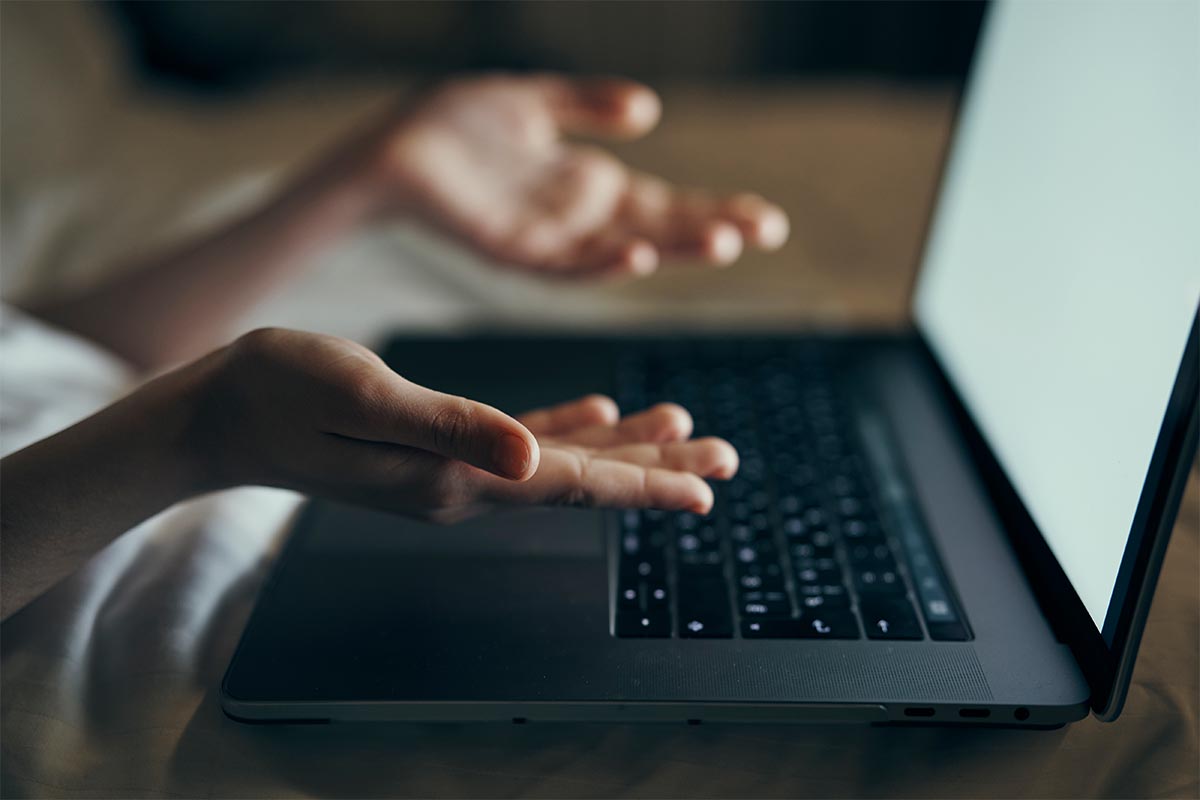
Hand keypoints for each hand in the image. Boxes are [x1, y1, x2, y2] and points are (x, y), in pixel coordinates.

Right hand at [187, 328, 736, 520]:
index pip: (570, 486)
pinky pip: (517, 444)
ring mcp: (450, 471)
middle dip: (656, 469)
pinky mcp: (435, 448)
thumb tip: (530, 459)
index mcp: (455, 476)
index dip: (643, 484)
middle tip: (724, 459)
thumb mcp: (368, 399)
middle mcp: (463, 484)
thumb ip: (452, 429)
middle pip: (581, 482)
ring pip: (560, 463)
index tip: (707, 490)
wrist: (223, 412)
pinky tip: (596, 413)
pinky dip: (564, 431)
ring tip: (682, 430)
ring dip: (623, 449)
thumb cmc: (283, 394)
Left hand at [358, 74, 788, 276]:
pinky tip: (639, 254)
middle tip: (769, 230)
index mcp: (585, 184)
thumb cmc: (451, 124)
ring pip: (623, 249)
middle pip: (657, 226)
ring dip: (671, 249)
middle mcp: (576, 217)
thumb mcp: (531, 101)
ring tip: (725, 242)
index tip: (765, 219)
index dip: (712, 207)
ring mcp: (547, 238)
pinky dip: (601, 263)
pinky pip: (564, 265)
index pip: (664, 201)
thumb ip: (586, 104)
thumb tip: (648, 110)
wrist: (388, 148)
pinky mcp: (512, 251)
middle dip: (711, 228)